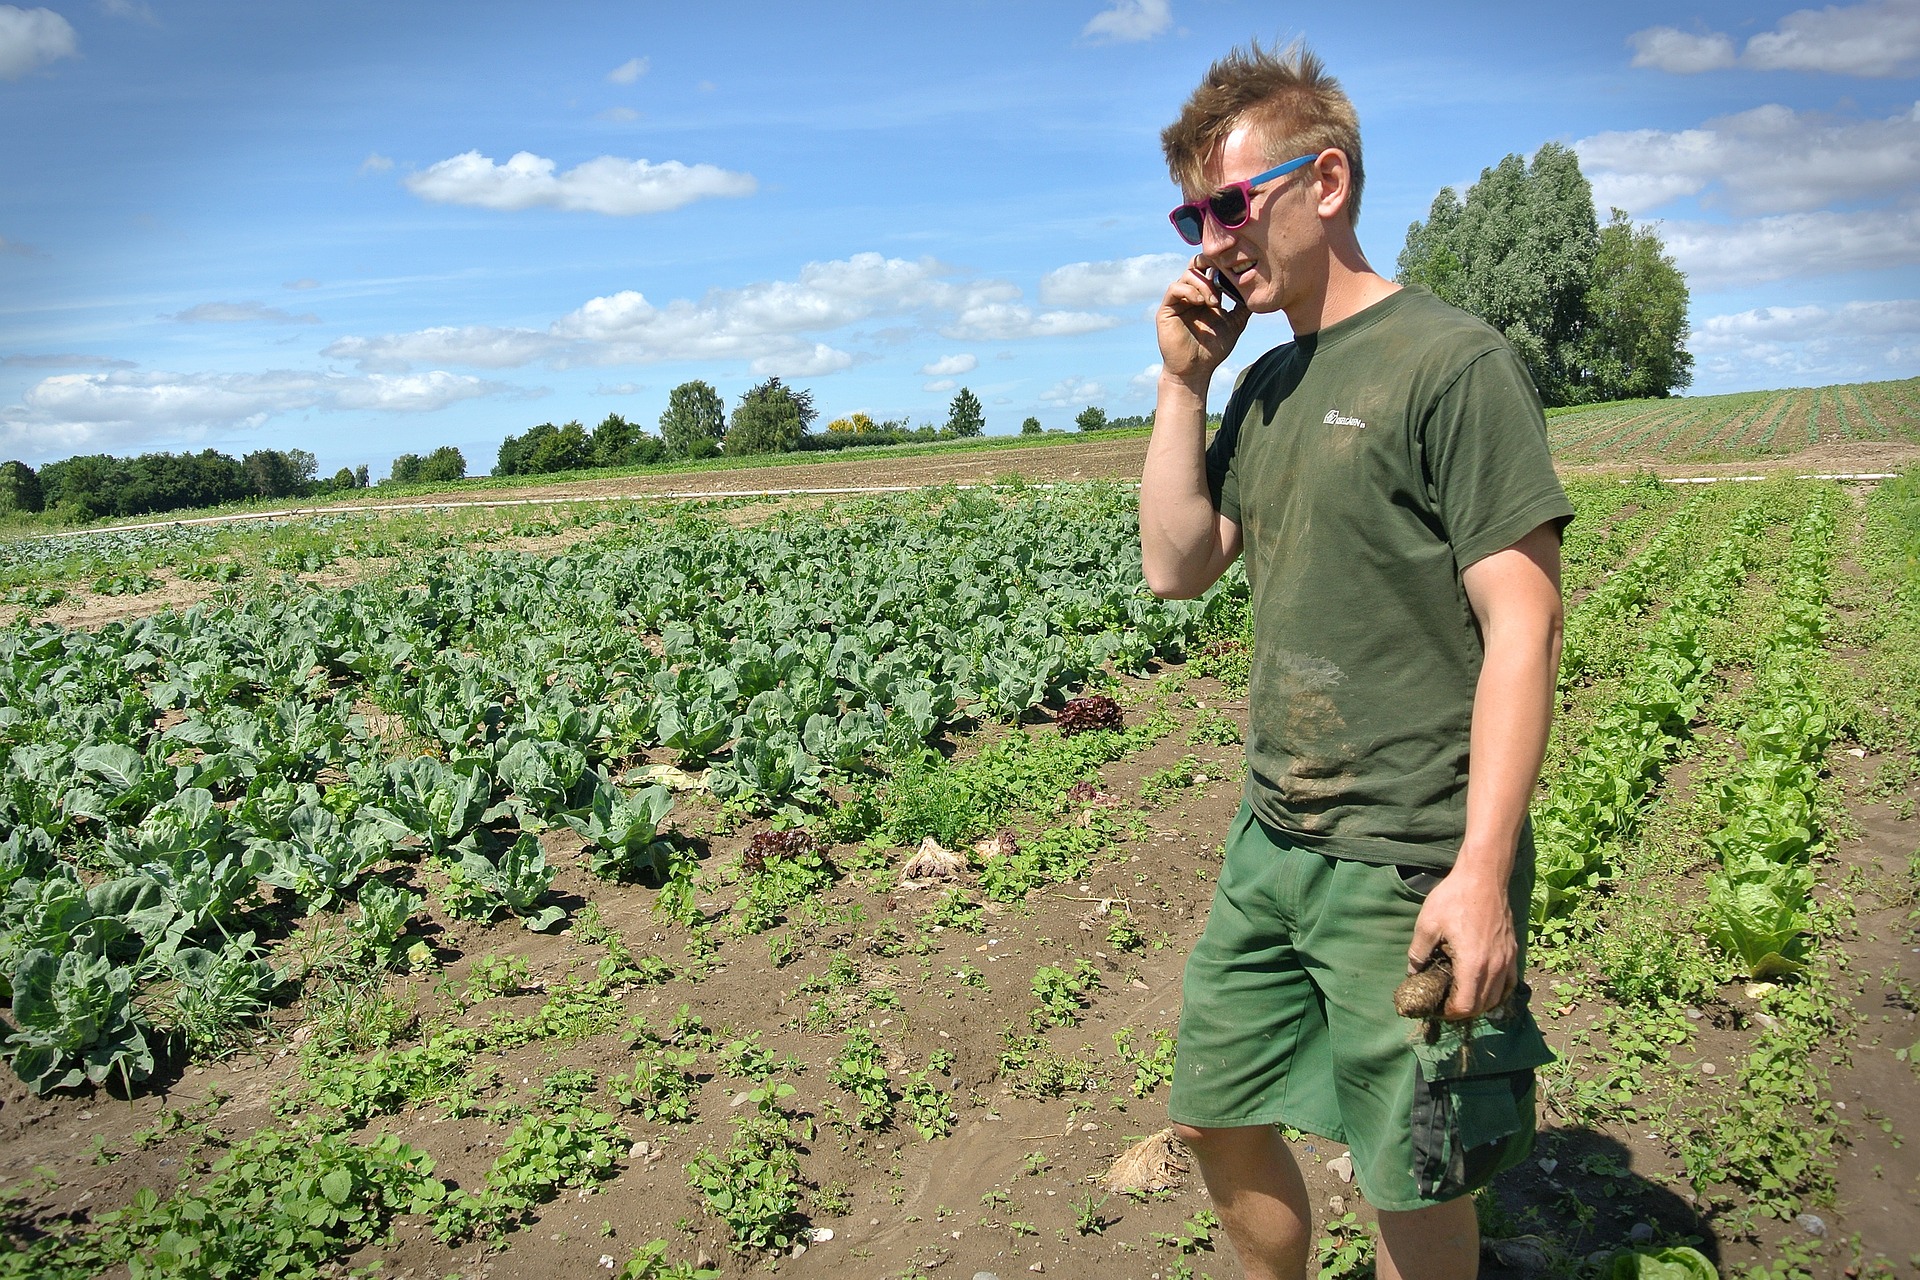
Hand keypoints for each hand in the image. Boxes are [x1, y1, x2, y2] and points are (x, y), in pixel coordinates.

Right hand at [1156, 257, 1249, 385]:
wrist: (1195, 370)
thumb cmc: (1212, 349)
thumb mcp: (1234, 323)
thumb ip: (1242, 306)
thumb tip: (1257, 290)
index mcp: (1205, 295)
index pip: (1209, 268)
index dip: (1220, 264)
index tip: (1235, 269)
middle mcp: (1190, 294)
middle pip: (1196, 264)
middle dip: (1210, 264)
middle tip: (1223, 273)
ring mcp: (1178, 301)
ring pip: (1187, 275)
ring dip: (1204, 284)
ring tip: (1215, 302)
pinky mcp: (1167, 309)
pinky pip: (1175, 288)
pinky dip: (1189, 291)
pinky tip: (1201, 303)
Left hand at [1408, 869, 1516, 1020]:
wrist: (1484, 877)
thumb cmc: (1455, 898)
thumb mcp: (1427, 924)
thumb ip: (1418, 952)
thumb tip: (1412, 971)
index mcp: (1473, 964)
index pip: (1466, 1006)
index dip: (1450, 1013)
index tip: (1438, 1008)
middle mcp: (1494, 967)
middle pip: (1482, 1006)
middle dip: (1463, 1011)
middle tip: (1446, 1004)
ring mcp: (1507, 960)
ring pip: (1498, 996)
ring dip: (1480, 1003)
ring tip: (1462, 996)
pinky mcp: (1513, 951)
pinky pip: (1509, 982)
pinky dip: (1498, 991)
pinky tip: (1484, 985)